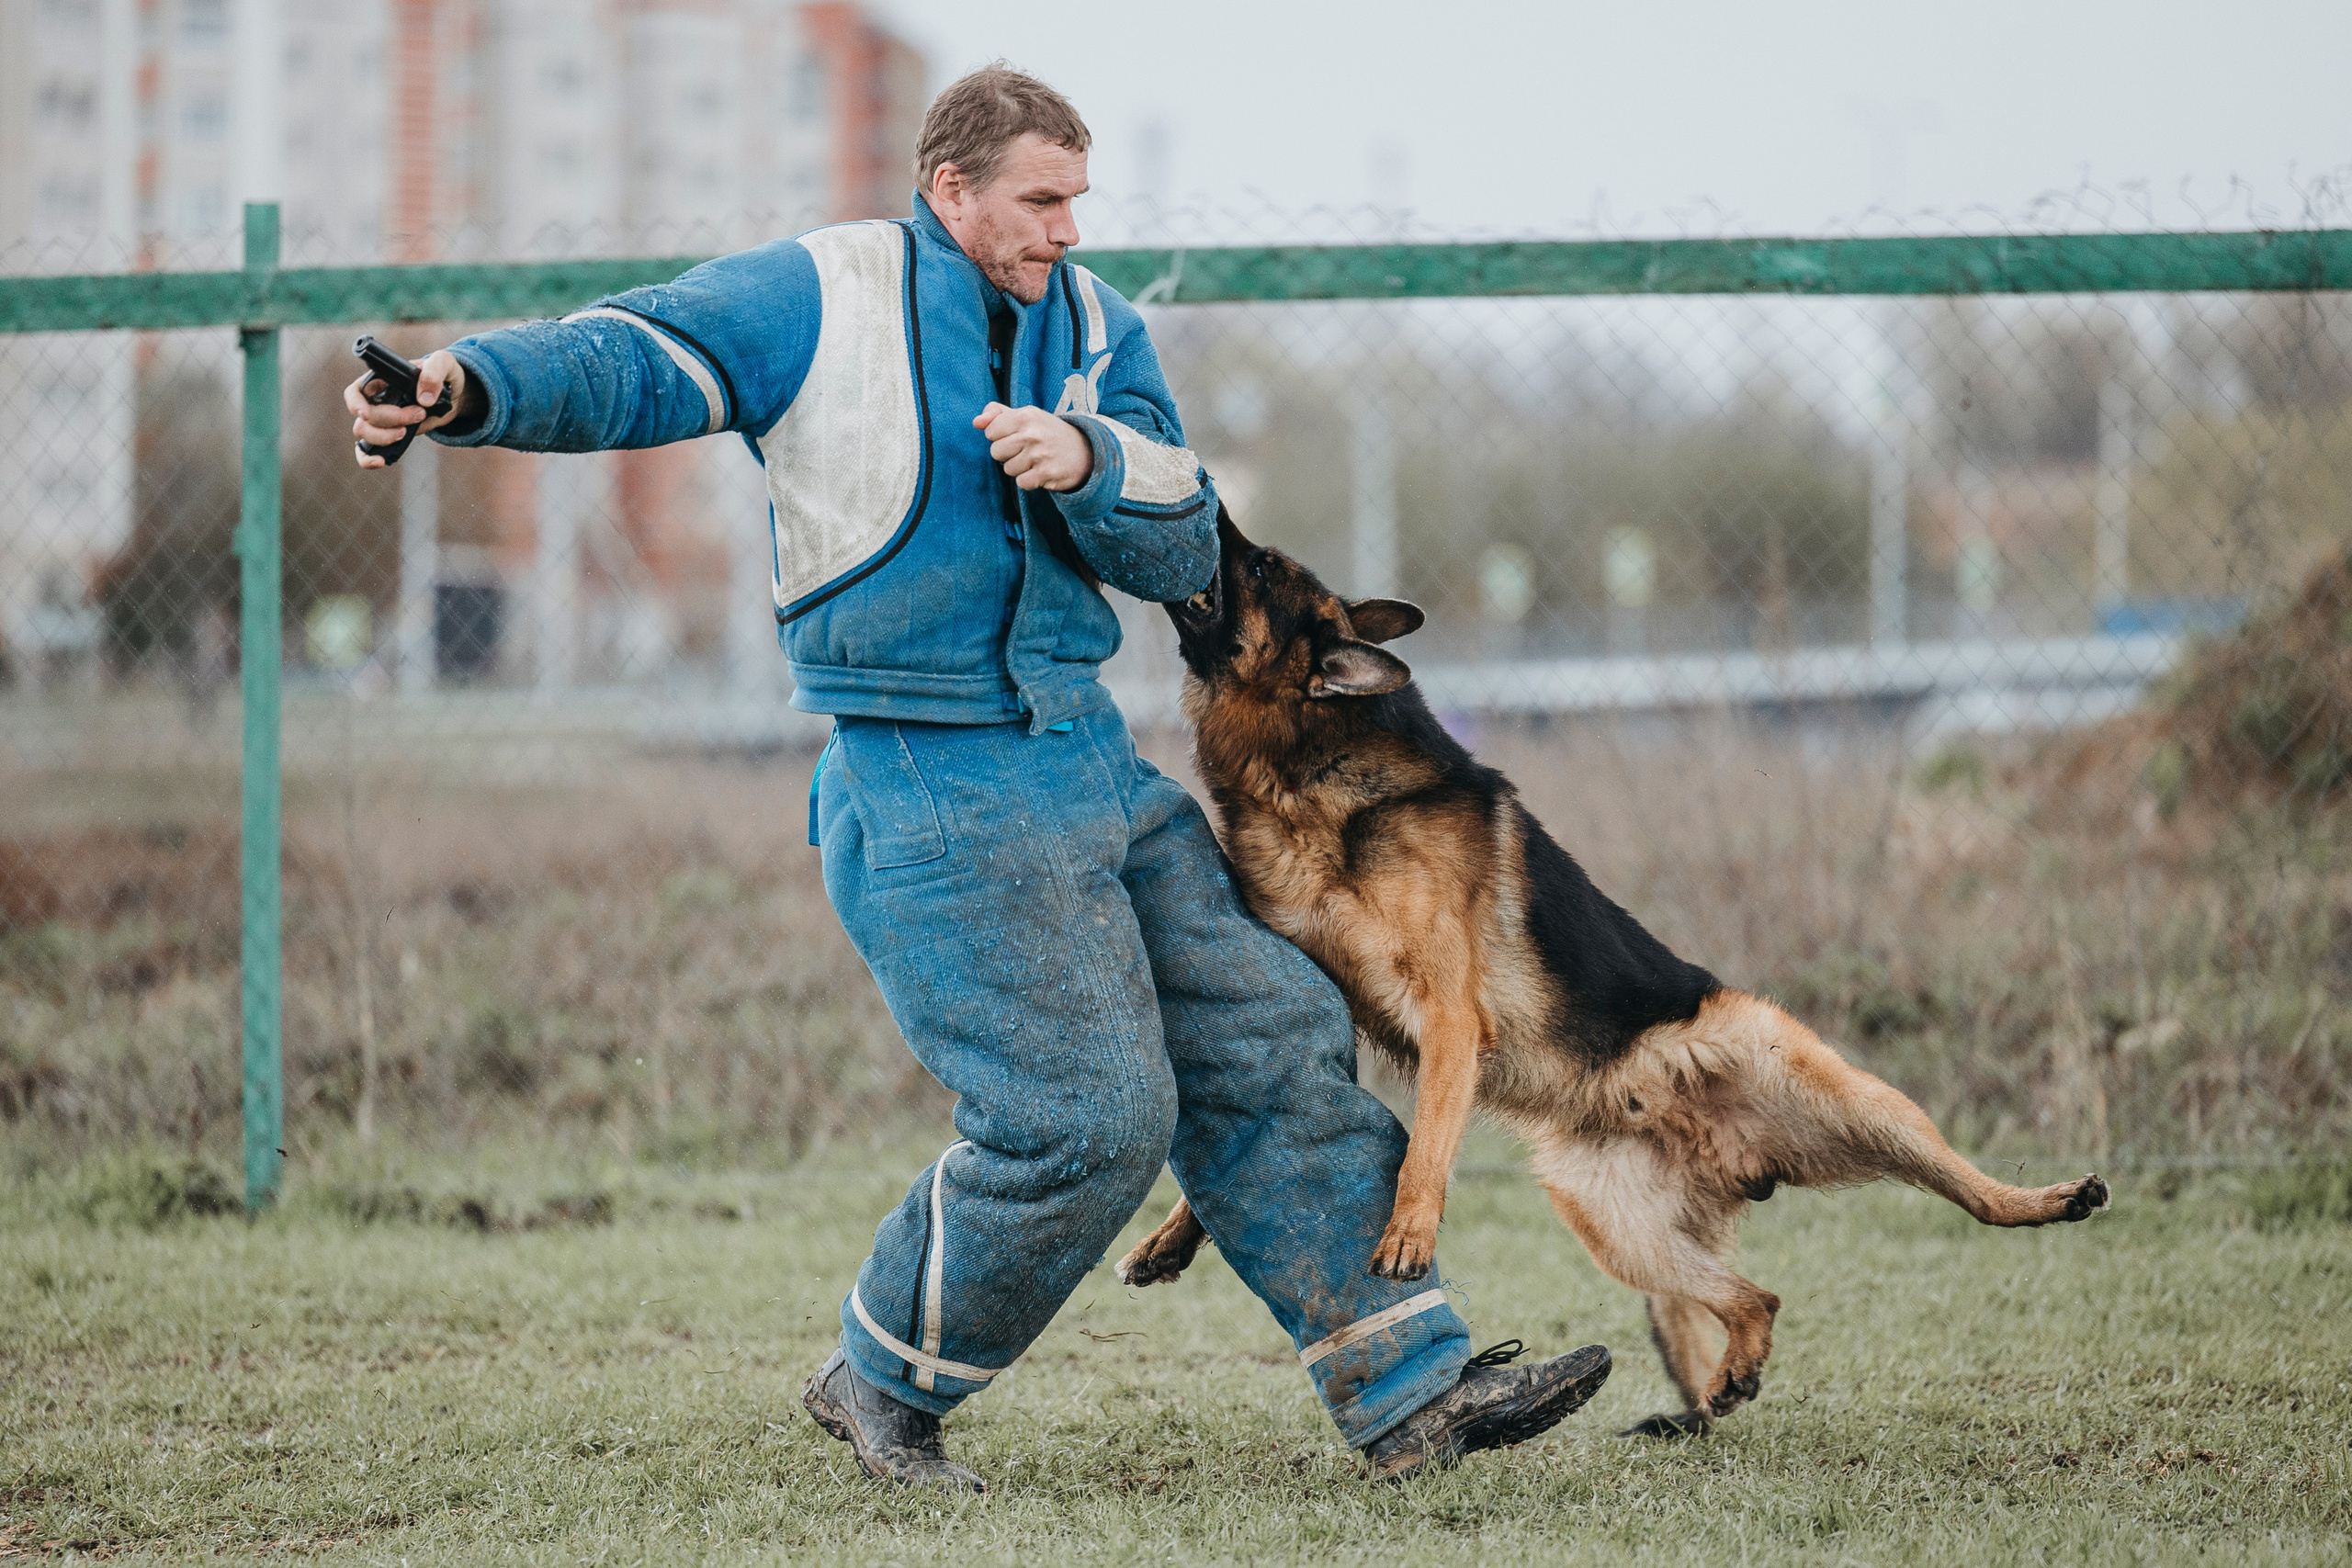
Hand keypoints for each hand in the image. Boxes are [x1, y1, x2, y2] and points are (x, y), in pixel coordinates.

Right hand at [346, 349, 468, 468]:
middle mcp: (377, 400)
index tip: (367, 413)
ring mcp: (383, 420)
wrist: (456, 396)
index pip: (355, 392)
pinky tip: (381, 461)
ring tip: (406, 432)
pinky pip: (367, 451)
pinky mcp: (391, 435)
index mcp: (381, 379)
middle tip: (419, 414)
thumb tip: (424, 400)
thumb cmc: (445, 374)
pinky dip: (368, 459)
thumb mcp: (444, 364)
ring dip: (383, 437)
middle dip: (389, 419)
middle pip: (364, 417)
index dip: (355, 403)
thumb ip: (434, 372)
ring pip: (364, 433)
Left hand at [974, 402, 1092, 491]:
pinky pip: (1021, 483)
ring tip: (1036, 460)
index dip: (1000, 436)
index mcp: (1025, 415)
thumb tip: (976, 422)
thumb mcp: (1027, 416)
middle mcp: (1032, 434)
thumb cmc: (1048, 432)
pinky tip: (1041, 471)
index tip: (1016, 436)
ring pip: (1008, 469)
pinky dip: (1029, 480)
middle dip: (1007, 454)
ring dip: (1019, 468)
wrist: (1085, 451)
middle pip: (996, 452)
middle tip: (1026, 450)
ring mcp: (1039, 455)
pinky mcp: (1045, 474)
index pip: (990, 431)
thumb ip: (997, 414)